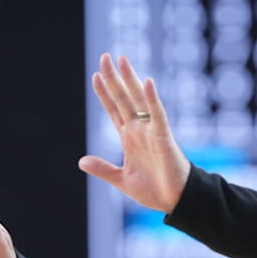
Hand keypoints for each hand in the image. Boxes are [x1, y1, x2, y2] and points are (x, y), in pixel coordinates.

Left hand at [79, 53, 189, 213]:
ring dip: (130, 80)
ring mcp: (151, 131)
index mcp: (129, 138)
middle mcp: (139, 130)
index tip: (96, 76)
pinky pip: (158, 114)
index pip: (113, 109)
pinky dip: (153, 99)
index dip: (104, 93)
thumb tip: (81, 161)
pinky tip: (147, 82)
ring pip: (139, 100)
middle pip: (124, 98)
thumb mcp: (122, 179)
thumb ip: (103, 169)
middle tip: (105, 56)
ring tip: (122, 59)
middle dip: (114, 78)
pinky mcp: (164, 137)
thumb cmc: (155, 190)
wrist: (175, 201)